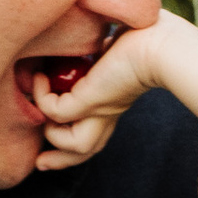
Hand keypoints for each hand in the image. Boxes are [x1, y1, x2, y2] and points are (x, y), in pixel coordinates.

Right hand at [35, 6, 197, 165]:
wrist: (161, 42)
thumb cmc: (147, 33)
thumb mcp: (115, 41)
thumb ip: (100, 44)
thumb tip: (94, 35)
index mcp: (114, 100)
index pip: (93, 129)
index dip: (73, 137)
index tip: (53, 135)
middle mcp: (107, 111)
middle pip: (84, 150)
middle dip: (59, 160)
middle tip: (39, 164)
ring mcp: (99, 109)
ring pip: (73, 144)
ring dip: (51, 133)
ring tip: (36, 102)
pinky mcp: (90, 101)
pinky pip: (55, 113)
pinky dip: (42, 98)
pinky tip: (40, 78)